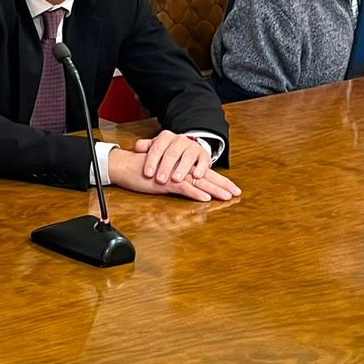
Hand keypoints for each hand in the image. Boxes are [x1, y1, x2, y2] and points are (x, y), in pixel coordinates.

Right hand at [108, 144, 240, 201]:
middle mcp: (181, 168)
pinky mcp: (165, 181)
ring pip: (198, 182)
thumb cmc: (143, 170)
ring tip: (227, 196)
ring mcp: (174, 174)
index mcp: (182, 167)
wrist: (126, 165)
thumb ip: (175, 179)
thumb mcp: (163, 174)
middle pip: (206, 177)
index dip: (219, 180)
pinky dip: (195, 193)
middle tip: (237, 192)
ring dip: (214, 190)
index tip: (232, 188)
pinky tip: (205, 198)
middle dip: (223, 185)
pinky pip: (183, 187)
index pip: (205, 173)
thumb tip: (187, 187)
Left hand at [132, 130, 214, 185]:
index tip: (147, 174)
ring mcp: (193, 147)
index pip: (157, 148)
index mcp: (166, 137)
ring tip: (176, 179)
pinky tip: (196, 176)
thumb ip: (145, 147)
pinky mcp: (204, 155)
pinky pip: (204, 161)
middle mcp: (180, 140)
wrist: (187, 148)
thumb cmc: (167, 152)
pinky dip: (201, 168)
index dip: (151, 161)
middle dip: (165, 167)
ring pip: (188, 156)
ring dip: (182, 168)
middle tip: (160, 180)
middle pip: (172, 153)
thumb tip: (137, 148)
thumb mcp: (156, 147)